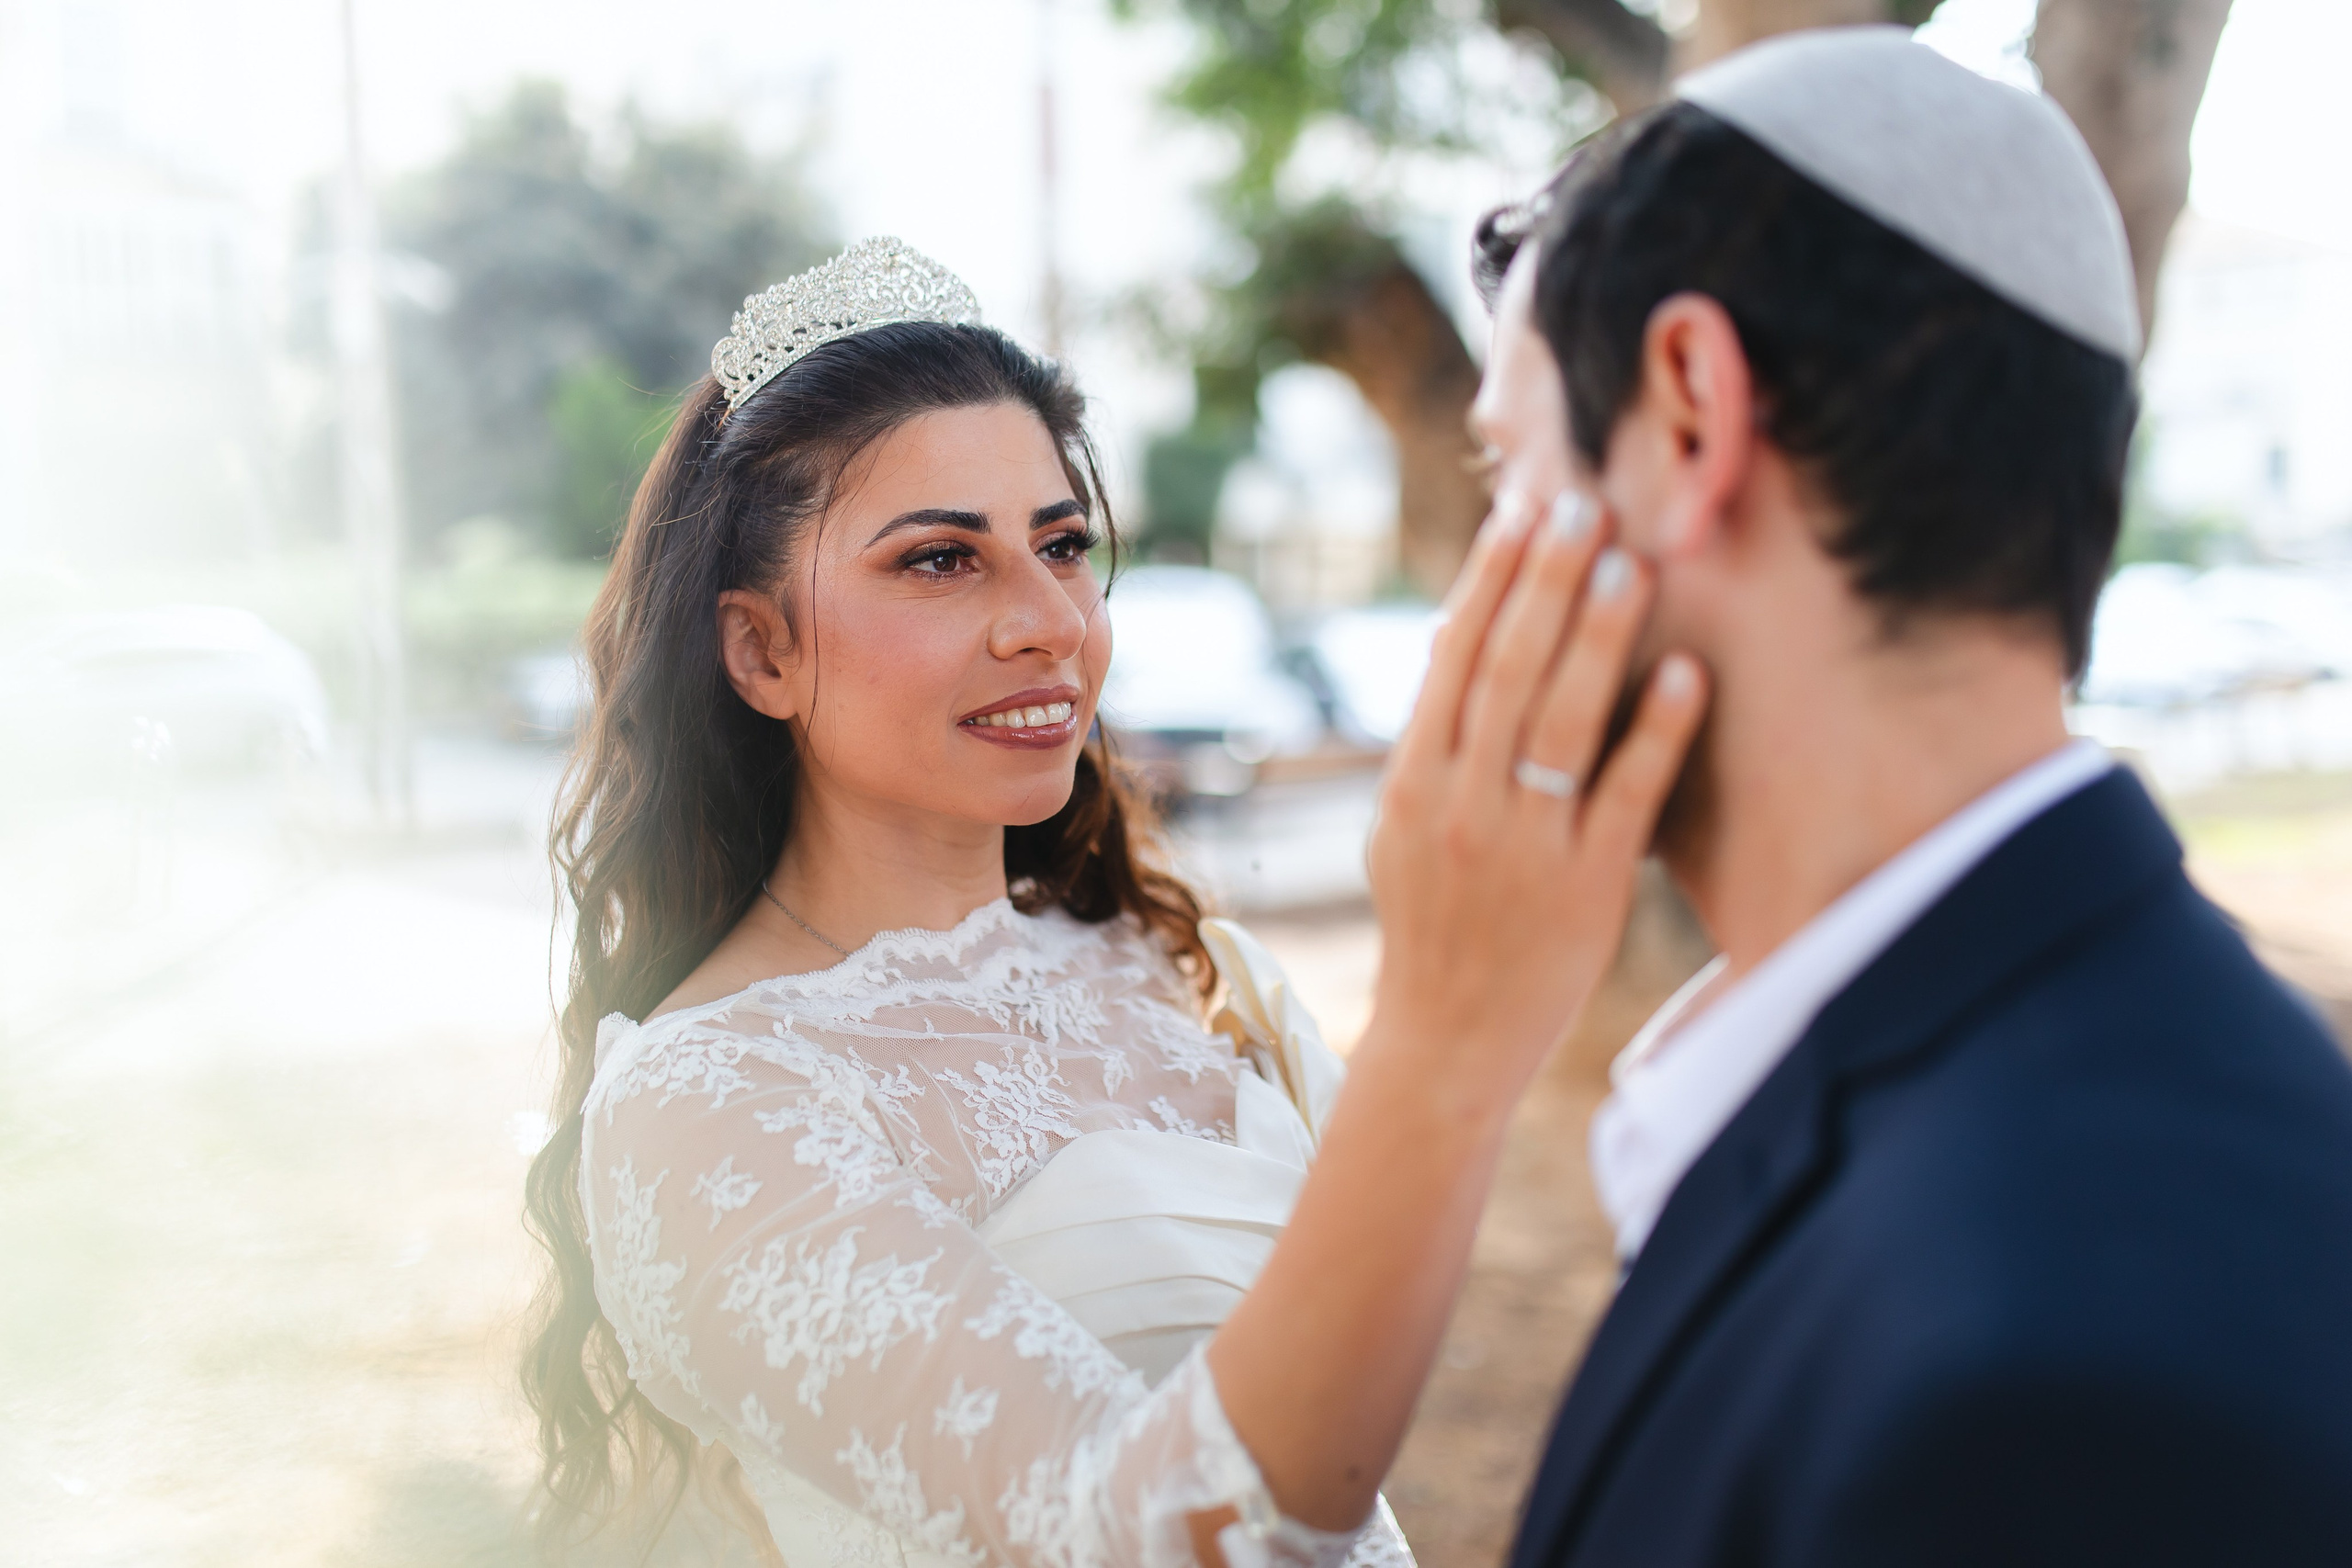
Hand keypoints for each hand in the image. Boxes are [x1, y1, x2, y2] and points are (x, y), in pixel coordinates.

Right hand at [1362, 487, 1708, 1104]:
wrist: (1448, 1040)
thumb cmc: (1433, 922)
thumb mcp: (1403, 826)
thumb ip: (1432, 738)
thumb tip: (1452, 632)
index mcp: (1414, 781)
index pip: (1455, 658)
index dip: (1491, 580)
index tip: (1523, 512)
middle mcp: (1464, 803)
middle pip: (1508, 671)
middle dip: (1545, 583)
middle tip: (1582, 507)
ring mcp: (1526, 844)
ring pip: (1564, 720)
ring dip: (1598, 636)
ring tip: (1629, 565)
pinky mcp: (1588, 885)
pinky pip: (1627, 795)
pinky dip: (1658, 732)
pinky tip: (1688, 675)